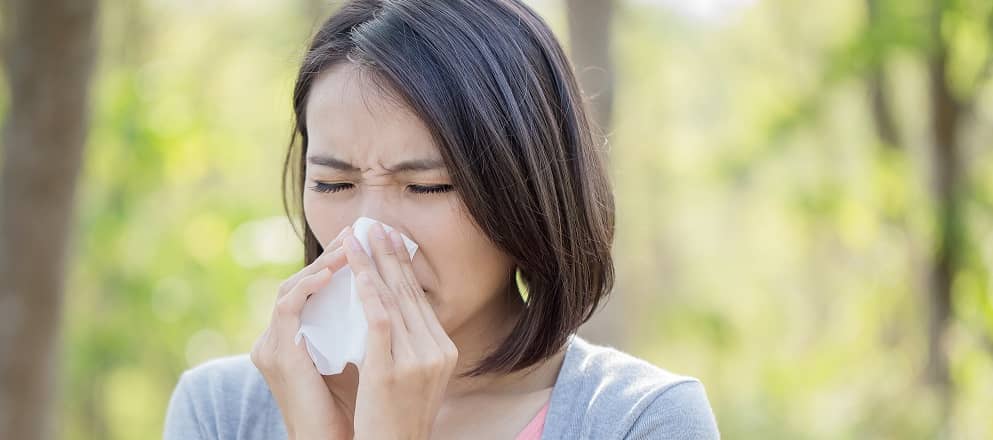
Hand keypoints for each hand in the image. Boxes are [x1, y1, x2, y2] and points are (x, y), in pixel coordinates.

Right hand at [250, 228, 352, 439]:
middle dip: (330, 256)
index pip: (312, 290)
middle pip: (300, 282)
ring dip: (321, 264)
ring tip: (348, 246)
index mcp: (294, 339)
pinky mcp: (278, 352)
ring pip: (292, 287)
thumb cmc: (349, 408)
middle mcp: (276, 338)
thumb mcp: (357, 358)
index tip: (365, 245)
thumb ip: (363, 330)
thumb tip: (392, 299)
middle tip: (357, 233)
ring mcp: (273, 345)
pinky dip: (309, 285)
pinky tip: (332, 272)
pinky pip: (289, 306)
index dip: (337, 265)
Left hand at [343, 223, 458, 439]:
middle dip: (390, 255)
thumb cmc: (396, 420)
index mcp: (444, 350)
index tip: (391, 240)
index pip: (420, 300)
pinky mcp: (393, 370)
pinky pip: (381, 320)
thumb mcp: (414, 378)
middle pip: (410, 293)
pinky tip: (358, 271)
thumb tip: (390, 312)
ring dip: (374, 265)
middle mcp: (437, 351)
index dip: (404, 266)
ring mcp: (417, 360)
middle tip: (375, 226)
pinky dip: (370, 292)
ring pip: (394, 300)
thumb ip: (410, 346)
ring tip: (358, 239)